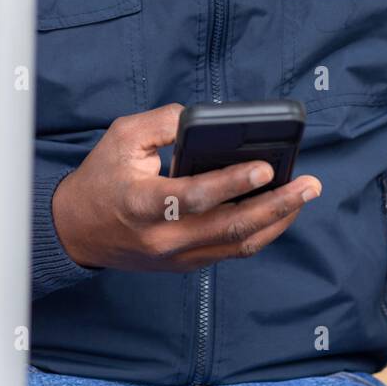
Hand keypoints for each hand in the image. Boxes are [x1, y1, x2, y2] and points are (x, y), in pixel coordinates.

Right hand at [52, 102, 321, 271]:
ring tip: (304, 196)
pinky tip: (280, 210)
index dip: (232, 183)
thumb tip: (208, 121)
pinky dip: (260, 230)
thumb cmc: (101, 178)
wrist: (77, 231)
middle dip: (276, 206)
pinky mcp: (186, 264)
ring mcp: (177, 257)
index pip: (194, 197)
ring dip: (277, 221)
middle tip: (310, 185)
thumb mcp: (122, 137)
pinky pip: (231, 249)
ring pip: (237, 244)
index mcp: (142, 204)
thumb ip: (164, 123)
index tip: (265, 167)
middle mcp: (163, 238)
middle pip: (230, 227)